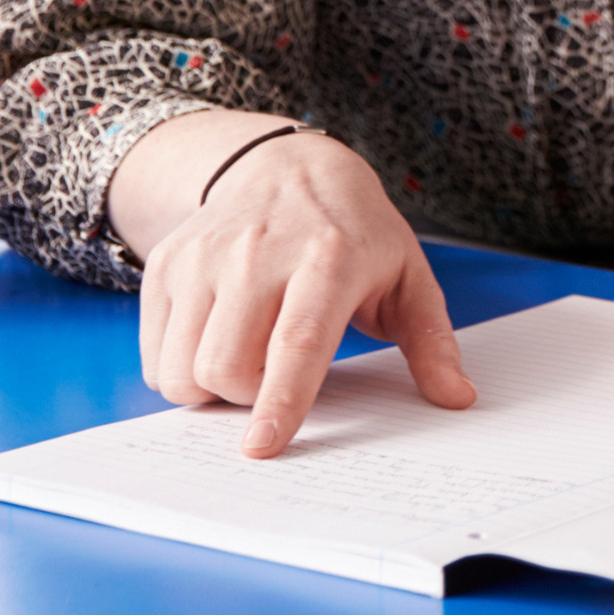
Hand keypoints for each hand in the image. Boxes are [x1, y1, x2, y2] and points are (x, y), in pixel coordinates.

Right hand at [139, 131, 475, 456]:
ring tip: (249, 356)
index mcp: (328, 257)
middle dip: (250, 398)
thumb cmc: (355, 232)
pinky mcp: (168, 261)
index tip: (264, 447)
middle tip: (278, 376)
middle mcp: (258, 251)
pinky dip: (180, 368)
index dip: (280, 400)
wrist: (289, 166)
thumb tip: (457, 398)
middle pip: (228, 367)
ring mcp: (205, 254)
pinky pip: (156, 354)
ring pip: (183, 368)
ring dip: (212, 390)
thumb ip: (432, 341)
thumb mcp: (407, 275)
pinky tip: (217, 338)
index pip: (297, 341)